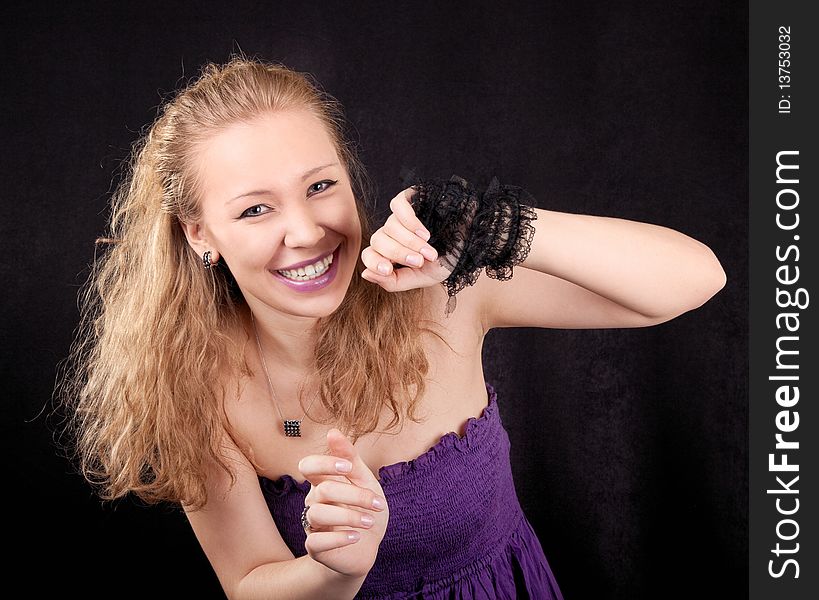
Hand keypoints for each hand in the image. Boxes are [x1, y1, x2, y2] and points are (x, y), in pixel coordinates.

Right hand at [298, 428, 389, 578]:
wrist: (368, 546)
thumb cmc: (365, 509)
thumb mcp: (364, 481)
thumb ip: (350, 457)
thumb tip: (332, 431)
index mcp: (323, 482)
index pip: (307, 465)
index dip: (324, 463)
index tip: (348, 467)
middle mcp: (314, 501)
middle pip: (323, 490)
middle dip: (354, 495)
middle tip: (378, 504)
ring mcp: (312, 524)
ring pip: (317, 514)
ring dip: (349, 516)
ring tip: (370, 522)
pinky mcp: (315, 548)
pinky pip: (315, 541)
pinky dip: (338, 537)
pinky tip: (356, 537)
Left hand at [360, 187, 451, 291]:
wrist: (473, 240)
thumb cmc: (449, 259)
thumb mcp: (424, 278)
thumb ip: (395, 282)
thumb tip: (366, 274)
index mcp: (392, 253)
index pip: (369, 255)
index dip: (374, 262)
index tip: (388, 269)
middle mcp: (393, 234)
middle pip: (378, 241)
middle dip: (398, 253)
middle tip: (420, 261)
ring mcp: (400, 216)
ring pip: (390, 226)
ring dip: (411, 242)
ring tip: (431, 251)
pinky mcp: (410, 199)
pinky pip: (397, 206)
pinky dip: (409, 222)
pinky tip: (425, 233)